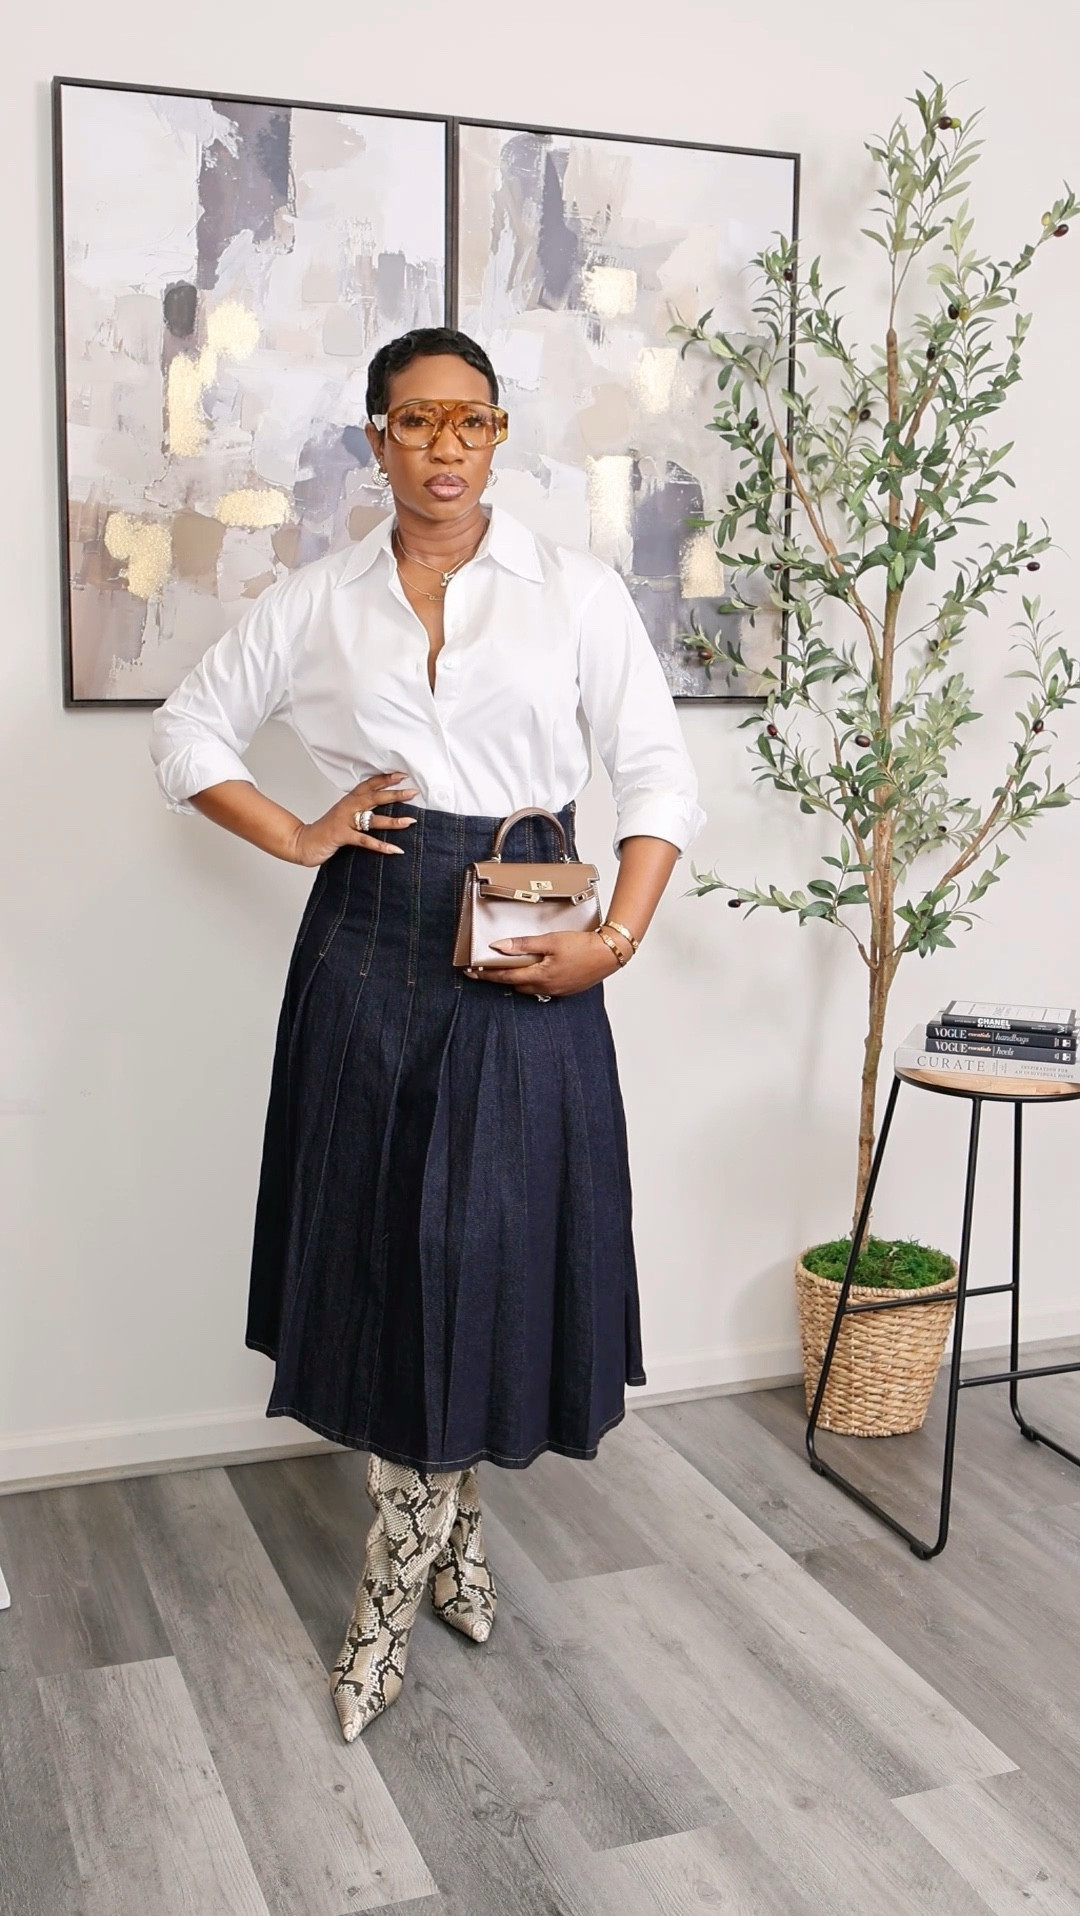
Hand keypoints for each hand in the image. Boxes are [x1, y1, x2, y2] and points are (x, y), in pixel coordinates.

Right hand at [290, 772, 418, 866]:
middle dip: (395, 794)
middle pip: (374, 797)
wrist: (302, 842)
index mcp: (349, 800)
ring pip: (373, 819)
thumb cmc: (326, 830)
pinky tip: (395, 849)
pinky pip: (365, 840)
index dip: (385, 779)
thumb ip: (360, 810)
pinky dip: (381, 845)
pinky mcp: (341, 836)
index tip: (402, 775)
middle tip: (413, 792)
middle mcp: (348, 807)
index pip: (369, 784)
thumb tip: (383, 809)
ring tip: (410, 821)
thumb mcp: (343, 815)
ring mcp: (344, 821)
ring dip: (393, 821)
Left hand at [467, 929, 622, 996]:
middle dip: (501, 977)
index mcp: (539, 976)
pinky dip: (535, 980)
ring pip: (529, 987)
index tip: (472, 972)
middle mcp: (546, 987)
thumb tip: (499, 946)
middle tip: (489, 969)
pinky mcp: (566, 989)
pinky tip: (537, 971)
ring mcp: (557, 990)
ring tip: (512, 968)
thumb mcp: (550, 940)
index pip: (505, 976)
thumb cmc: (583, 946)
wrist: (609, 953)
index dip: (486, 974)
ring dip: (519, 979)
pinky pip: (543, 987)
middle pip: (515, 984)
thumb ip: (523, 944)